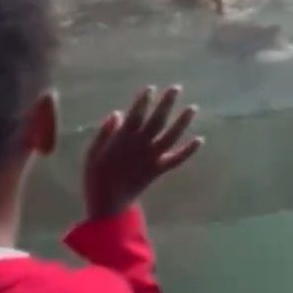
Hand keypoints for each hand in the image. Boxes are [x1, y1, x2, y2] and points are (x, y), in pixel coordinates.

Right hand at [83, 86, 202, 219]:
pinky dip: (189, 151)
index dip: (143, 101)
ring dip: (182, 122)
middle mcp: (140, 146)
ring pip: (170, 136)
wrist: (108, 204)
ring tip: (193, 108)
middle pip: (157, 121)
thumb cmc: (97, 177)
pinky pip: (176, 159)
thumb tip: (118, 113)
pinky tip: (200, 140)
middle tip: (177, 88)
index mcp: (122, 140)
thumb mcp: (92, 153)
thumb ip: (104, 133)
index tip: (151, 88)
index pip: (135, 115)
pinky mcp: (158, 170)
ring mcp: (151, 158)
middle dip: (166, 103)